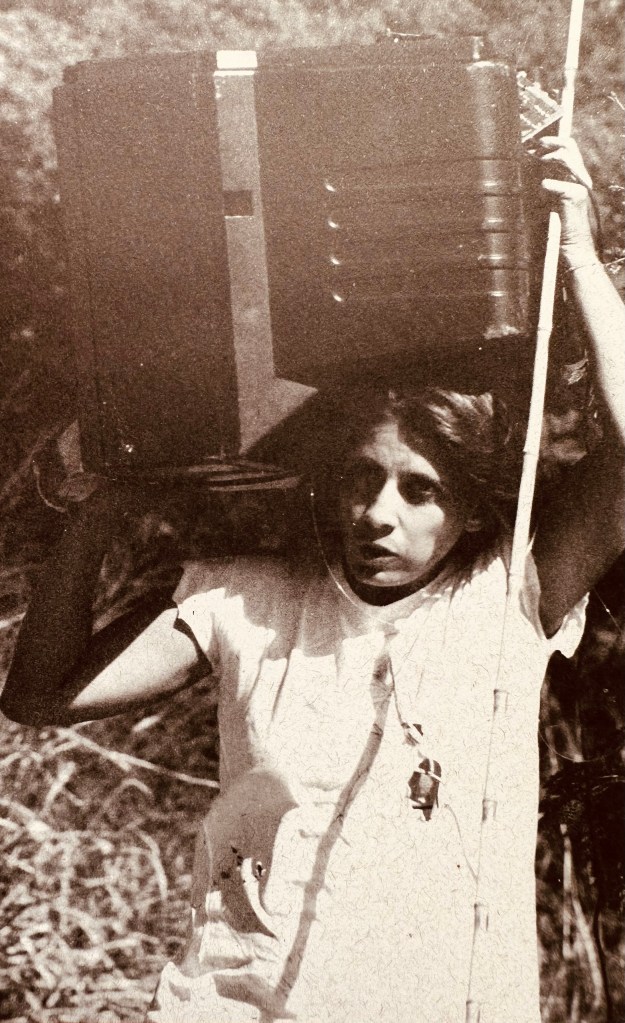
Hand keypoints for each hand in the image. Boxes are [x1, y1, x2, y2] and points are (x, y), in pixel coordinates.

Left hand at [537, 136, 596, 261]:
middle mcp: (580, 177)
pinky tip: (543, 187)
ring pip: (566, 158)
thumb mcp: (550, 198)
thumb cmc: (559, 225)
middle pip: (570, 146)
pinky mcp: (576, 197)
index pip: (569, 148)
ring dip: (548, 159)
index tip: (536, 141)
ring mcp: (580, 185)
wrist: (574, 246)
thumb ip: (545, 182)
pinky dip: (549, 184)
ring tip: (538, 164)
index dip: (553, 140)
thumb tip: (530, 166)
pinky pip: (560, 183)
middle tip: (535, 146)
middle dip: (551, 142)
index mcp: (575, 175)